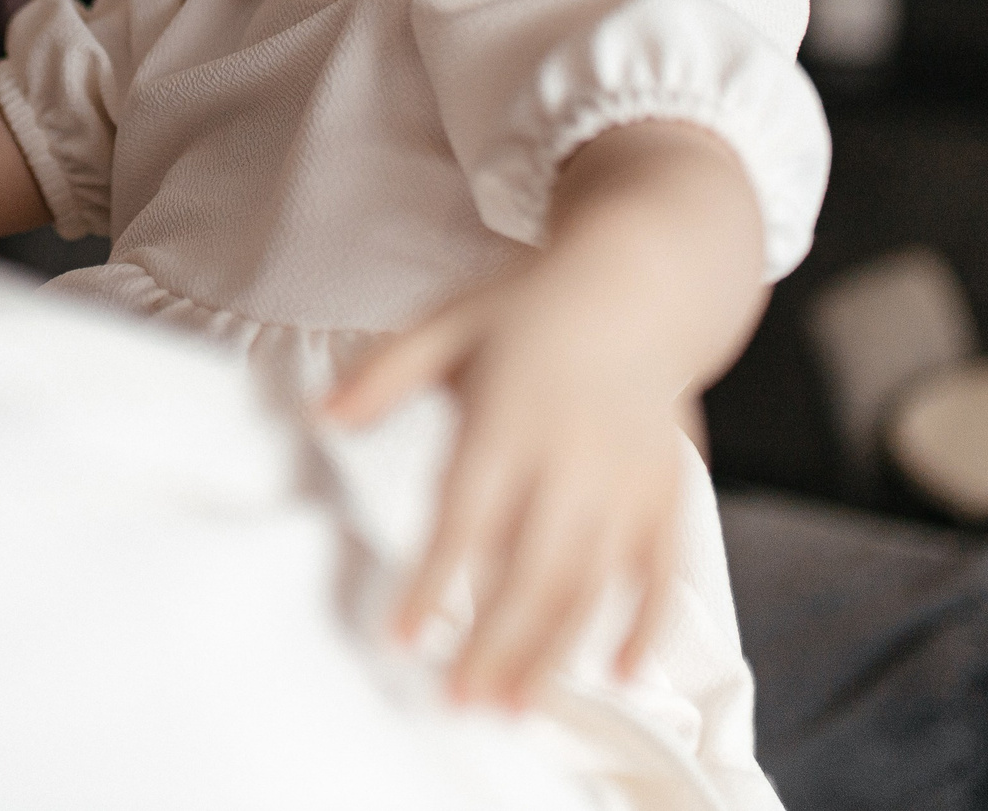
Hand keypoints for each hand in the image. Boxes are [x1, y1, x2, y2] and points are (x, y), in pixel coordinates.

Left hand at [321, 260, 685, 707]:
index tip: (403, 638)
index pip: (466, 517)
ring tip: (513, 705)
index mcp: (511, 417)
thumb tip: (320, 413)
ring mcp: (627, 481)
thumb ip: (386, 372)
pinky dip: (646, 625)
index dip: (435, 582)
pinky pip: (661, 571)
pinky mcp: (667, 494)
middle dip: (495, 643)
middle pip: (532, 569)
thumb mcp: (449, 322)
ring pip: (592, 583)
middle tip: (459, 701)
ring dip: (554, 650)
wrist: (645, 281)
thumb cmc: (531, 309)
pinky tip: (620, 672)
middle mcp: (572, 457)